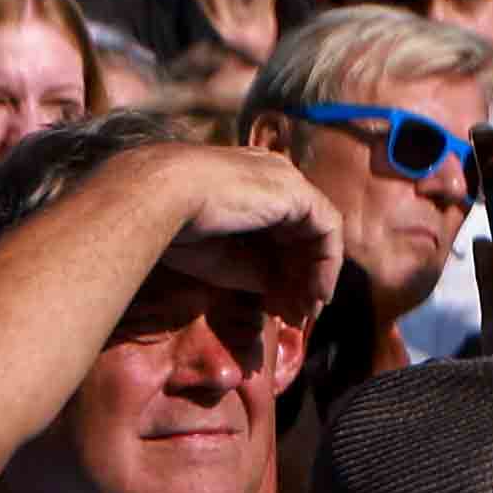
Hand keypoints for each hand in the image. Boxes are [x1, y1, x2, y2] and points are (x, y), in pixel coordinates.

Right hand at [149, 140, 353, 318]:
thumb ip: (256, 270)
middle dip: (303, 278)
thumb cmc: (180, 228)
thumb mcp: (224, 259)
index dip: (284, 271)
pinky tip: (318, 293)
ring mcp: (286, 181)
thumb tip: (280, 291)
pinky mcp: (297, 191)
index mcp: (249, 188)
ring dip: (317, 274)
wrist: (164, 198)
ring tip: (308, 311)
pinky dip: (327, 263)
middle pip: (302, 233)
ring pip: (318, 231)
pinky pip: (328, 228)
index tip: (279, 306)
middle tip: (299, 314)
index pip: (280, 232)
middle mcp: (272, 179)